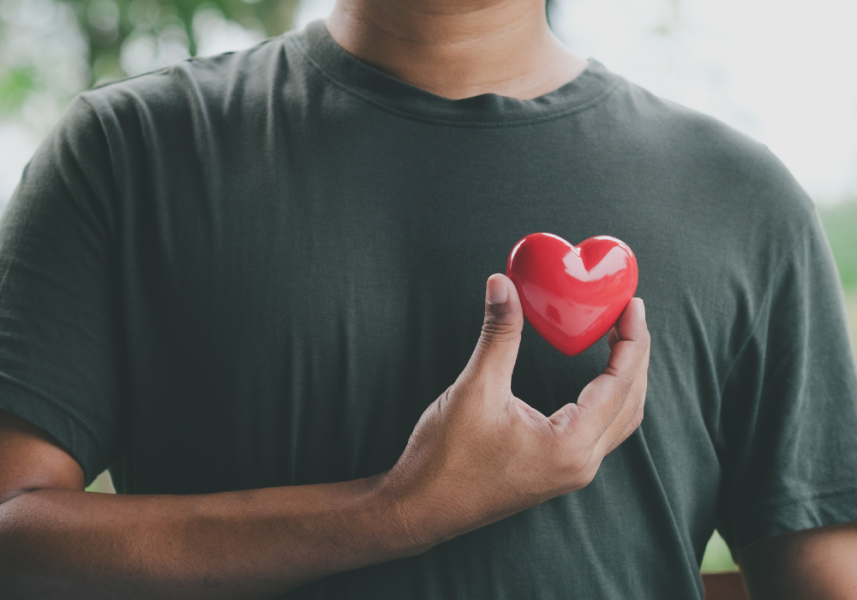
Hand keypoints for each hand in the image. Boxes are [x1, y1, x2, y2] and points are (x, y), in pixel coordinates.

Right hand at [376, 273, 649, 551]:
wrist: (420, 508)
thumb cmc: (445, 460)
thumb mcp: (474, 389)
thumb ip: (498, 335)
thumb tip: (502, 284)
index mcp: (570, 445)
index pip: (620, 383)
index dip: (631, 339)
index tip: (632, 305)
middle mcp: (580, 464)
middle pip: (631, 402)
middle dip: (635, 355)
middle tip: (629, 314)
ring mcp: (570, 472)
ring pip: (620, 420)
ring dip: (626, 379)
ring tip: (619, 339)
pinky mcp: (556, 472)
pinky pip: (601, 431)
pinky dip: (608, 398)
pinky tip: (595, 378)